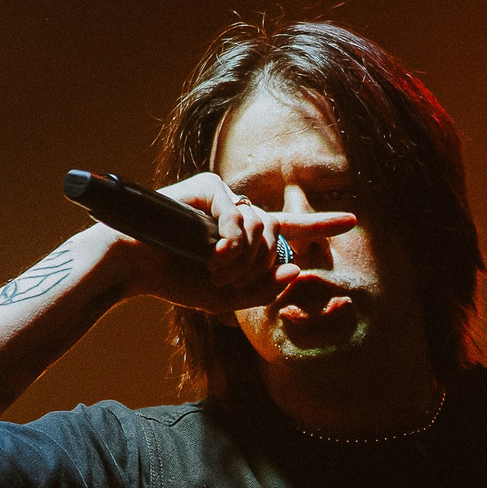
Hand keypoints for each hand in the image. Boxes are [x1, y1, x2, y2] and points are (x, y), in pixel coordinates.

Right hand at [108, 172, 356, 313]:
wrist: (135, 267)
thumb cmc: (177, 280)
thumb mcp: (228, 299)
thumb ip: (265, 290)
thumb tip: (298, 272)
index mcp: (245, 238)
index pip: (290, 229)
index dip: (320, 224)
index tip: (352, 221)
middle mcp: (239, 214)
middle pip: (278, 236)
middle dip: (261, 265)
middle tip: (230, 281)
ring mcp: (225, 198)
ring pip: (263, 227)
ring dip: (244, 259)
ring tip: (214, 270)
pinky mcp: (210, 188)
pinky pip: (241, 216)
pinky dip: (231, 243)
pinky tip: (211, 255)